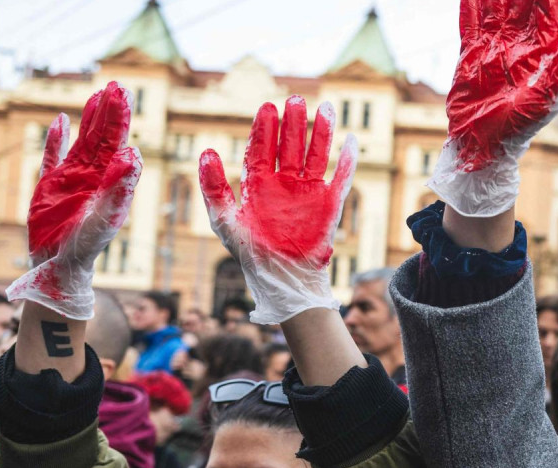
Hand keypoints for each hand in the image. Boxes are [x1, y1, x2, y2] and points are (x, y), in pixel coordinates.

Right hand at [7, 82, 141, 318]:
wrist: (60, 263)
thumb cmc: (88, 245)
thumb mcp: (106, 216)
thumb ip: (119, 187)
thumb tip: (134, 154)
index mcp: (110, 180)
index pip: (118, 143)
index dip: (121, 120)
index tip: (125, 97)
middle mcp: (94, 175)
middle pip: (103, 137)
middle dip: (111, 111)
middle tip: (118, 85)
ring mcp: (72, 178)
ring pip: (83, 141)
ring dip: (90, 119)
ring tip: (99, 94)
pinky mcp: (50, 185)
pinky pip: (53, 157)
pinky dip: (56, 139)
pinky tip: (62, 120)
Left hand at [199, 96, 356, 324]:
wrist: (281, 278)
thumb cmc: (250, 253)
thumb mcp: (224, 220)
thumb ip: (213, 187)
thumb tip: (206, 151)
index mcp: (259, 184)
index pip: (262, 148)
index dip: (265, 129)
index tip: (267, 108)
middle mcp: (284, 183)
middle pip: (290, 145)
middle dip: (293, 123)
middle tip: (295, 99)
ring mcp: (308, 192)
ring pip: (316, 155)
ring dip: (321, 133)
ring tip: (323, 108)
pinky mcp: (328, 204)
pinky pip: (341, 178)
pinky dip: (347, 161)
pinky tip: (351, 141)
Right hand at [428, 0, 557, 217]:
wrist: (484, 146)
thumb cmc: (521, 126)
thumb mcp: (550, 94)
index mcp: (543, 52)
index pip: (549, 10)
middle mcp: (520, 45)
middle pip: (522, 3)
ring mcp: (494, 47)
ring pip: (496, 6)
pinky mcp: (470, 54)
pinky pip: (470, 22)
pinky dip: (470, 4)